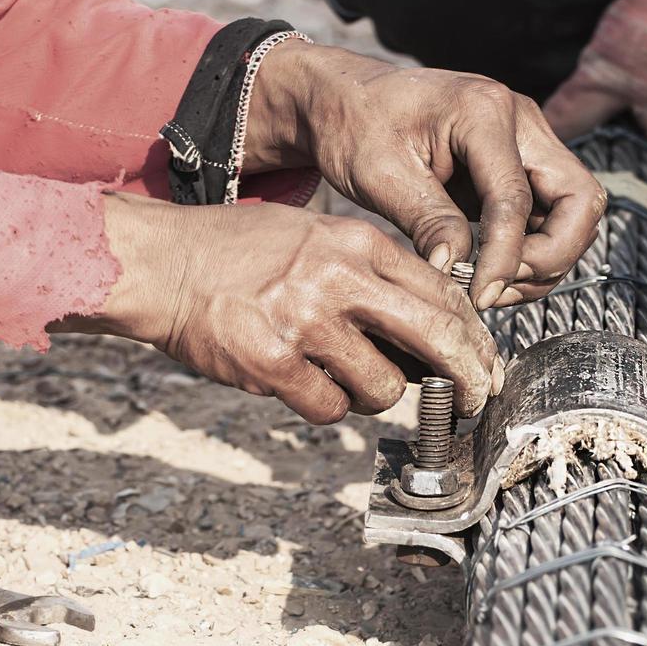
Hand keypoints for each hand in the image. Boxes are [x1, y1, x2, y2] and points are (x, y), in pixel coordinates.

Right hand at [60, 193, 497, 421]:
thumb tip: (435, 333)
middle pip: (435, 338)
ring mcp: (304, 322)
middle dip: (466, 376)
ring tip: (345, 376)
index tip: (485, 363)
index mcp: (356, 242)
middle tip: (474, 399)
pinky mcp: (271, 364)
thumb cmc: (242, 252)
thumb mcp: (317, 236)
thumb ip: (375, 274)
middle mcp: (337, 279)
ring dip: (376, 394)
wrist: (161, 263)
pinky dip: (325, 405)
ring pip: (384, 387)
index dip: (473, 337)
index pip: (442, 293)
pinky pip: (330, 409)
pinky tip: (302, 382)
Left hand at [244, 41, 604, 310]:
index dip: (505, 257)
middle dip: (552, 256)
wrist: (347, 99)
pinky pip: (549, 217)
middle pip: (580, 201)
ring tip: (491, 286)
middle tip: (501, 287)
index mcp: (484, 112)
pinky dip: (532, 252)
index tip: (481, 296)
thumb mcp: (379, 175)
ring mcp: (528, 143)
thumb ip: (425, 220)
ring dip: (545, 260)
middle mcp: (522, 122)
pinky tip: (491, 272)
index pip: (516, 199)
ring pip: (573, 214)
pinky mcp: (521, 166)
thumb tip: (456, 271)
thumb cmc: (356, 125)